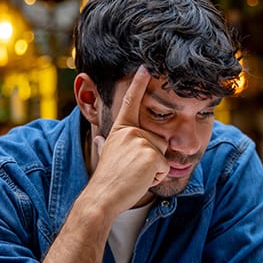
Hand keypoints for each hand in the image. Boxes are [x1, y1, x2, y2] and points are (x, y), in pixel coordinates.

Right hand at [89, 65, 169, 211]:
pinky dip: (156, 177)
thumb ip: (105, 144)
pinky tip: (140, 180)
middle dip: (153, 158)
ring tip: (135, 174)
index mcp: (121, 130)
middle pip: (159, 140)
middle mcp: (131, 132)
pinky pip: (164, 167)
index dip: (138, 84)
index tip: (145, 66)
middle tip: (133, 169)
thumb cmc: (107, 179)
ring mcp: (141, 142)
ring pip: (163, 155)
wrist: (103, 196)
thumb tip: (98, 139)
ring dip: (154, 169)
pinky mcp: (151, 155)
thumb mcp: (107, 155)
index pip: (130, 103)